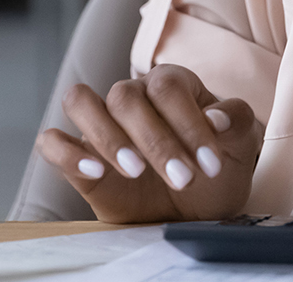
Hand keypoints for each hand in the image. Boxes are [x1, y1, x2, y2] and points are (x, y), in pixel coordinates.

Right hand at [35, 64, 262, 222]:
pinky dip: (66, 153)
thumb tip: (216, 116)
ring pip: (80, 102)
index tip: (210, 165)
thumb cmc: (216, 169)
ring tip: (135, 171)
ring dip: (106, 136)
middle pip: (125, 96)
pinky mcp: (78, 158)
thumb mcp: (241, 147)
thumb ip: (237, 122)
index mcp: (171, 83)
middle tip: (183, 179)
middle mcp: (132, 95)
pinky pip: (52, 141)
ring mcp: (101, 124)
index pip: (168, 87)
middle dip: (156, 141)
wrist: (196, 208)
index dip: (188, 123)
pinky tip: (95, 172)